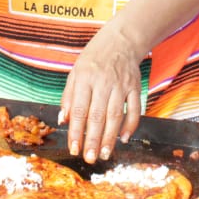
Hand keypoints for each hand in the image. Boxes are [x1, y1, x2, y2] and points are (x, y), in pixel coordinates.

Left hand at [60, 29, 143, 164]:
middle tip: (89, 158)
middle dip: (92, 140)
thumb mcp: (75, 73)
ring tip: (104, 154)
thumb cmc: (94, 59)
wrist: (121, 40)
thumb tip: (64, 121)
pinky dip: (130, 125)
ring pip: (115, 115)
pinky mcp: (135, 87)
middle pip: (97, 116)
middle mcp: (103, 82)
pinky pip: (134, 109)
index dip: (76, 131)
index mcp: (84, 78)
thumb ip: (69, 97)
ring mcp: (121, 85)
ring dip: (110, 137)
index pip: (79, 109)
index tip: (73, 149)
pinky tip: (123, 139)